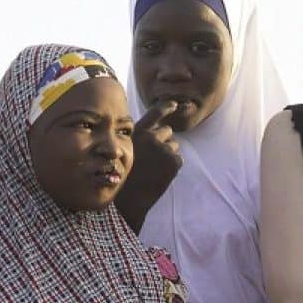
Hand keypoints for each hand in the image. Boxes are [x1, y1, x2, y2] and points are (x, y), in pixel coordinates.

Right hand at [115, 101, 181, 232]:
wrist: (128, 199)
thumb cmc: (124, 176)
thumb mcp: (125, 150)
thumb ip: (139, 139)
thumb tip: (156, 134)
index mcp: (137, 132)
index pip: (154, 113)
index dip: (166, 107)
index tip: (176, 104)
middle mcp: (151, 136)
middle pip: (167, 131)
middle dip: (164, 142)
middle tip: (153, 159)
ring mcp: (163, 148)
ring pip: (174, 146)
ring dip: (168, 154)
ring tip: (154, 168)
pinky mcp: (173, 161)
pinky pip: (178, 159)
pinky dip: (172, 167)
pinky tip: (160, 175)